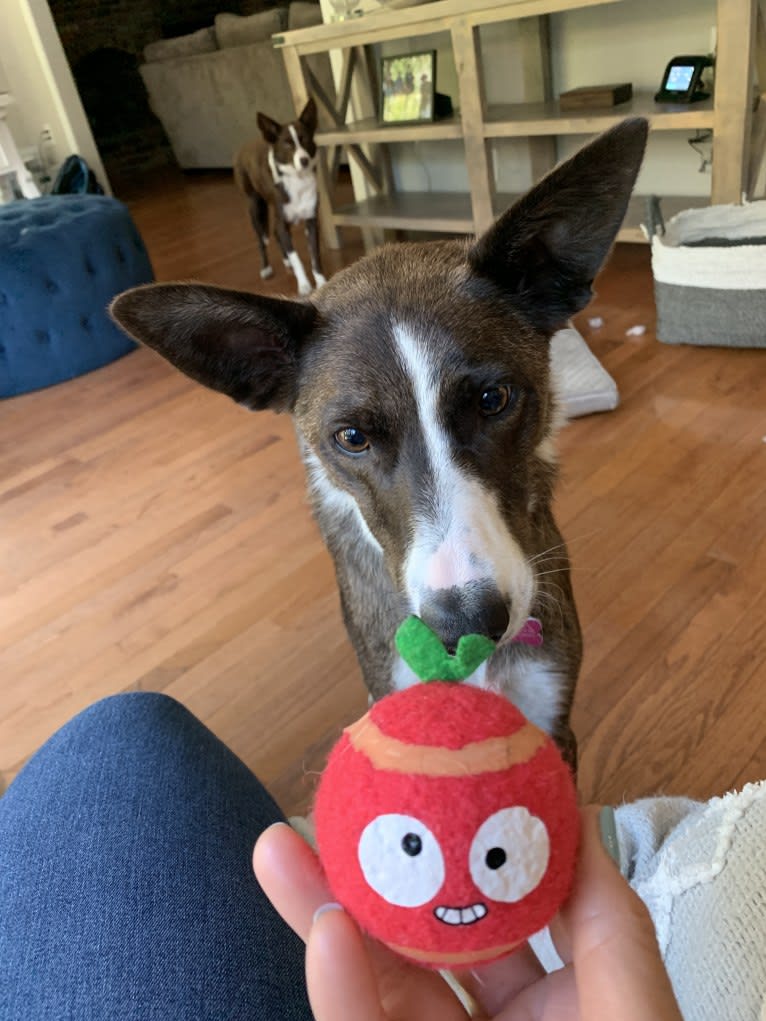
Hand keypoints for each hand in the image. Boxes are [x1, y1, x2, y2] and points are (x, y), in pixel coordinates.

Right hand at [253, 807, 681, 1019]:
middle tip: (332, 802)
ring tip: (279, 849)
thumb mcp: (637, 1020)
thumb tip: (578, 819)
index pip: (512, 907)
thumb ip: (610, 926)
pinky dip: (344, 995)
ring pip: (380, 987)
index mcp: (565, 1007)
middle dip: (376, 867)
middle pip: (428, 936)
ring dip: (328, 917)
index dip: (477, 837)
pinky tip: (323, 933)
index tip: (444, 772)